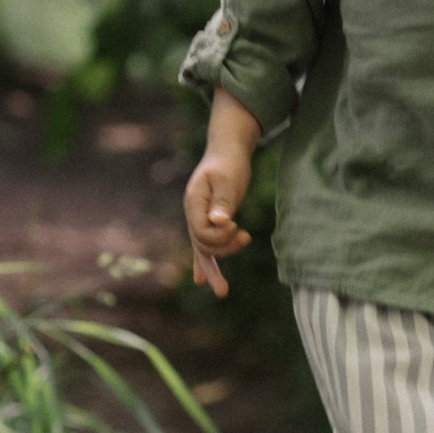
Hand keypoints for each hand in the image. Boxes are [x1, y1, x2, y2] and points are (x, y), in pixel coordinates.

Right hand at [184, 141, 254, 297]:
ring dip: (219, 261)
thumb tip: (220, 222)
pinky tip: (201, 281)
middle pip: (201, 245)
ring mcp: (200, 219)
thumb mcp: (228, 178)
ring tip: (227, 280)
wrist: (227, 151)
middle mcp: (193, 214)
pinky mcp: (210, 222)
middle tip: (240, 249)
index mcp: (193, 203)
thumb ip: (223, 201)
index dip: (219, 236)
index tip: (237, 226)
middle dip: (220, 253)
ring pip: (203, 250)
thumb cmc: (229, 162)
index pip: (200, 231)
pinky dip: (205, 264)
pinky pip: (205, 247)